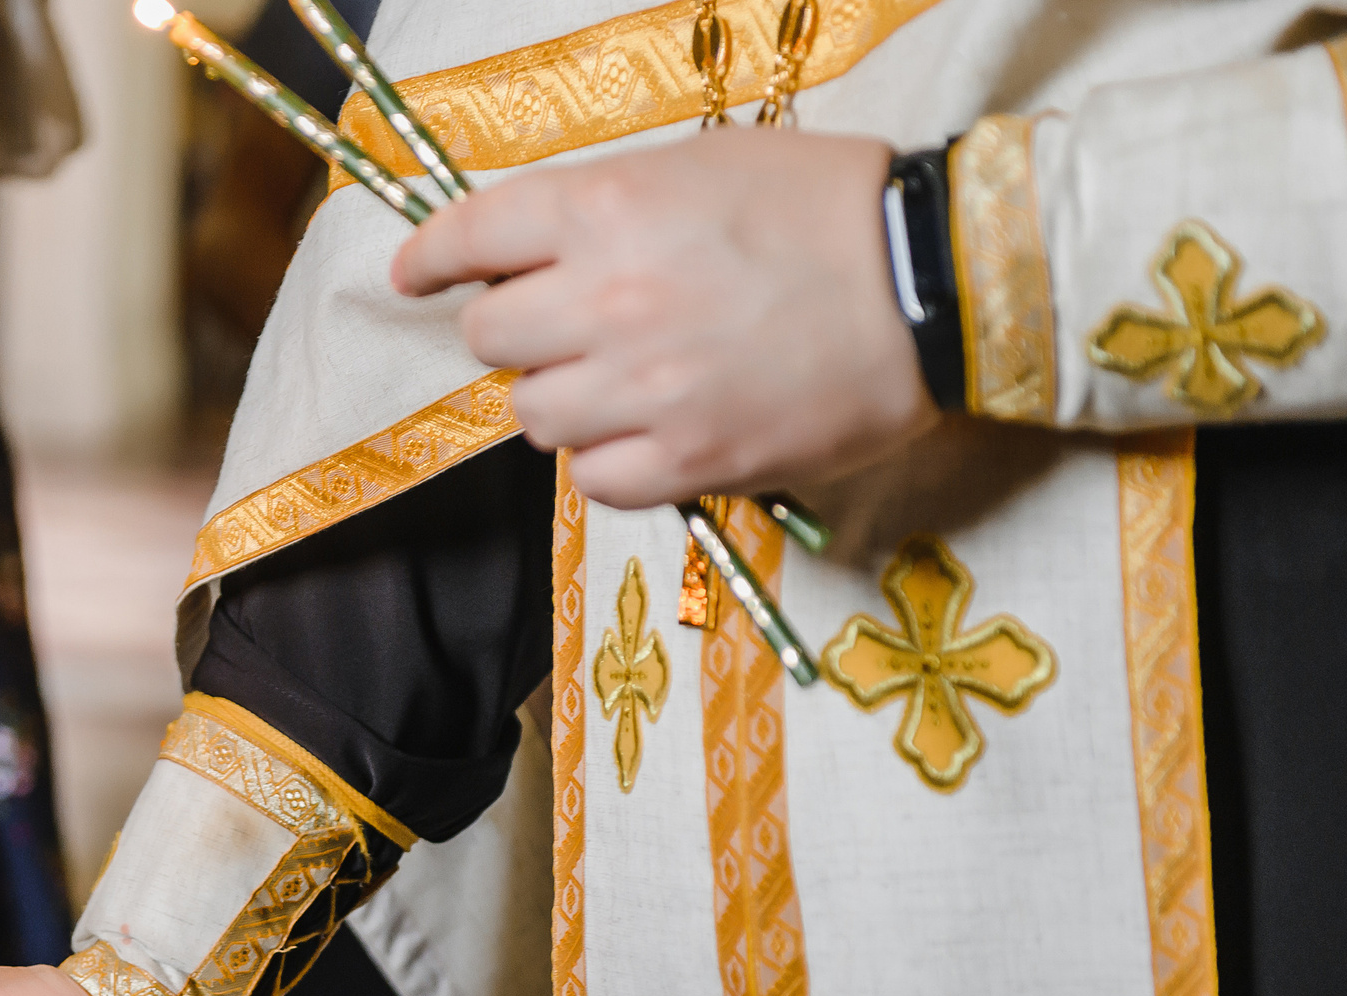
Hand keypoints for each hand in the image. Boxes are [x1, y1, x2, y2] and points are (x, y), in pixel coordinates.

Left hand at [393, 127, 934, 510]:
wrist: (930, 283)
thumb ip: (604, 206)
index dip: (432, 260)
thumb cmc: (825, 209)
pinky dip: (608, 460)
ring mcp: (644, 391)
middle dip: (515, 330)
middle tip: (564, 326)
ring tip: (619, 380)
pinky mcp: (689, 462)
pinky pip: (594, 479)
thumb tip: (529, 247)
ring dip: (561, 398)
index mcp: (606, 213)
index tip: (416, 275)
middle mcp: (608, 303)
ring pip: (533, 415)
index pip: (471, 238)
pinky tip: (649, 432)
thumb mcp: (701, 167)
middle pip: (490, 338)